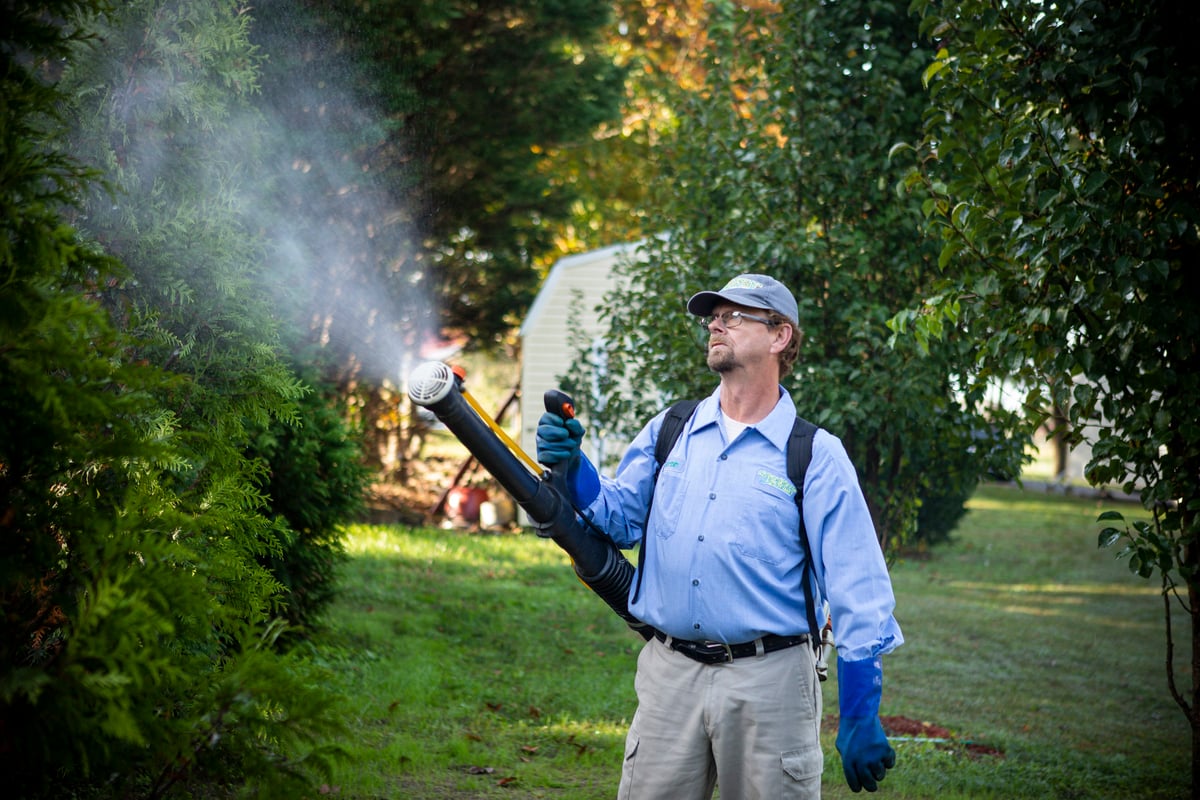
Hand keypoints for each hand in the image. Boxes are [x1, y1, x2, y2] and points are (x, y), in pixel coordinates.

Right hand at [536, 411, 584, 466]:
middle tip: (566, 434)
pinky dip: (558, 455)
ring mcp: (540, 445)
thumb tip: (568, 422)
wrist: (573, 458)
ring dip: (561, 444)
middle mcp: (542, 432)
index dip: (552, 419)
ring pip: (545, 443)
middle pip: (542, 429)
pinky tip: (567, 453)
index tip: (562, 422)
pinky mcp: (541, 457)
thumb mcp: (577, 432)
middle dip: (555, 432)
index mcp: (549, 422)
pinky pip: (546, 455)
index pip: (545, 417)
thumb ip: (575, 425)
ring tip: (572, 445)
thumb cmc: (572, 440)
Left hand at [836, 657, 895, 792]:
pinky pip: (890, 764)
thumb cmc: (848, 731)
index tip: (861, 785)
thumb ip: (848, 762)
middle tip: (872, 781)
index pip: (856, 786)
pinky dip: (887, 760)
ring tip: (873, 759)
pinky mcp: (885, 750)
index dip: (858, 786)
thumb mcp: (842, 747)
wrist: (859, 715)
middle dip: (871, 785)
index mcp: (848, 763)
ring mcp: (874, 757)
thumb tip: (856, 775)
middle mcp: (861, 763)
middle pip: (870, 786)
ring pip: (880, 775)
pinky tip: (882, 753)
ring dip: (878, 769)